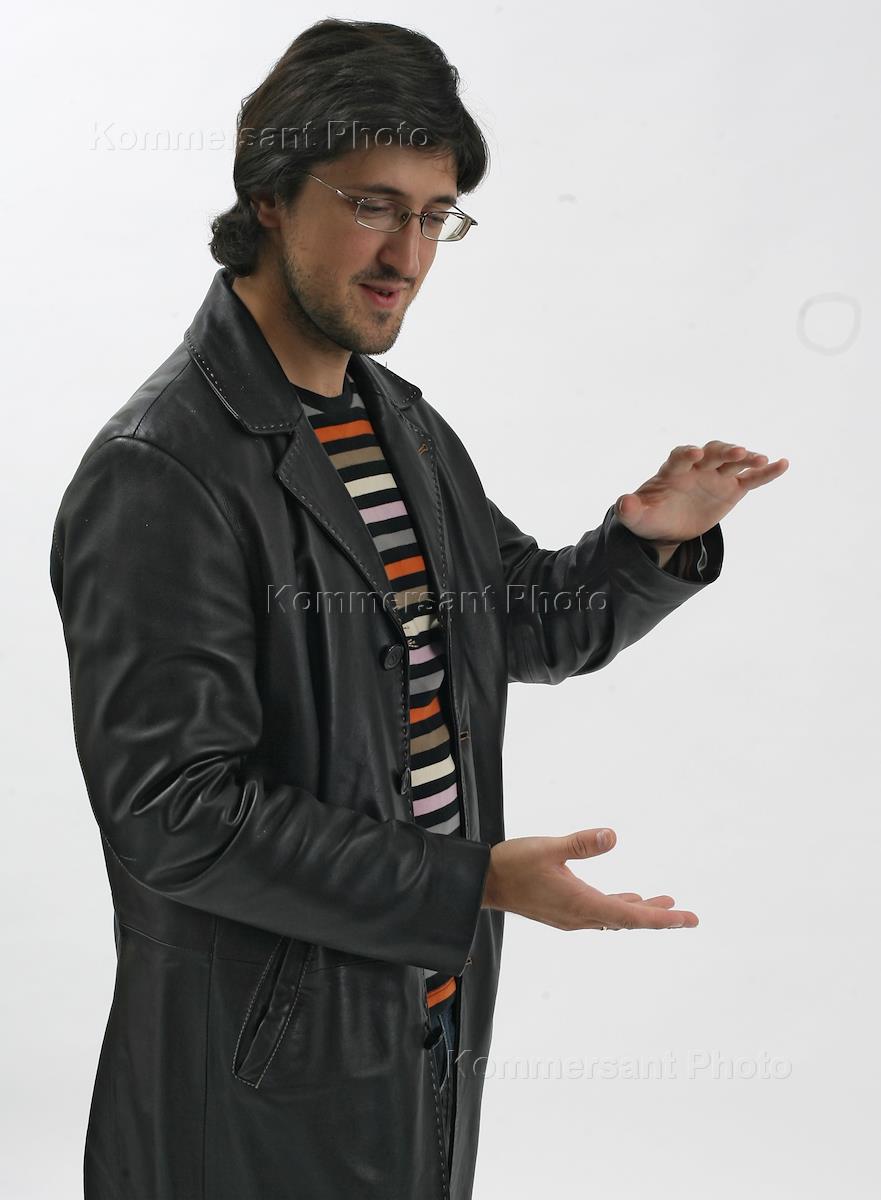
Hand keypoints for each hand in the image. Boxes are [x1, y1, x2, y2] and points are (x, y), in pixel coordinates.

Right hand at [481, 828, 697, 930]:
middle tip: (688, 917)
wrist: (482, 883)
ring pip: (615, 917)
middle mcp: (581, 916)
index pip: (631, 916)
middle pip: (628, 920)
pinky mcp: (564, 912)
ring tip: (666, 903)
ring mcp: (572, 916)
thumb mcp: (548, 848)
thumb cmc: (512, 864)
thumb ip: (580, 843)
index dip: (662, 918)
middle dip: (659, 918)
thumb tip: (613, 836)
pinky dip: (620, 907)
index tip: (687, 919)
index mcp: (582, 904)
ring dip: (640, 911)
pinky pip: (601, 913)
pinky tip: (626, 897)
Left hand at [615, 440, 788, 543]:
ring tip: (761, 459)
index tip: (694, 454)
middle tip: (737, 451)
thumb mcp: (637, 517)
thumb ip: (630, 509)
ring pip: (734, 462)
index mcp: (672, 471)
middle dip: (723, 451)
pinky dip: (767, 472)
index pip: (680, 456)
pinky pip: (751, 479)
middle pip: (712, 453)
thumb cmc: (650, 516)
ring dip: (747, 458)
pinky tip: (783, 464)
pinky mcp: (731, 489)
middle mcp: (697, 468)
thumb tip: (623, 503)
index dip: (687, 453)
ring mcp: (716, 476)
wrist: (667, 526)